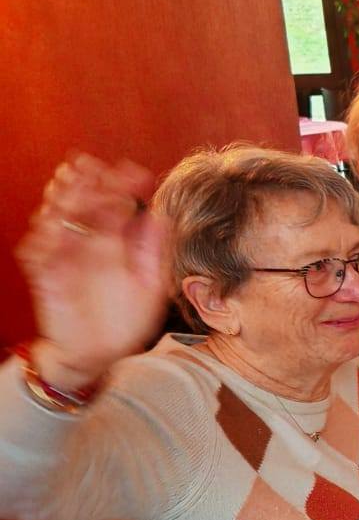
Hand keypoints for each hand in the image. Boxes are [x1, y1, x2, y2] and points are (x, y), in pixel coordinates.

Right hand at [18, 155, 165, 392]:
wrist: (101, 354)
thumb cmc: (127, 319)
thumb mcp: (150, 284)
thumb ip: (153, 251)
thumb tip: (159, 215)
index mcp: (114, 243)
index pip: (115, 204)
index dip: (121, 185)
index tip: (134, 172)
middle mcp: (87, 245)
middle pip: (81, 205)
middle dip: (84, 182)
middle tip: (90, 165)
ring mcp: (64, 258)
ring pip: (56, 221)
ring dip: (60, 201)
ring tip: (68, 181)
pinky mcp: (46, 277)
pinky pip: (38, 254)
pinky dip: (43, 237)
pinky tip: (51, 224)